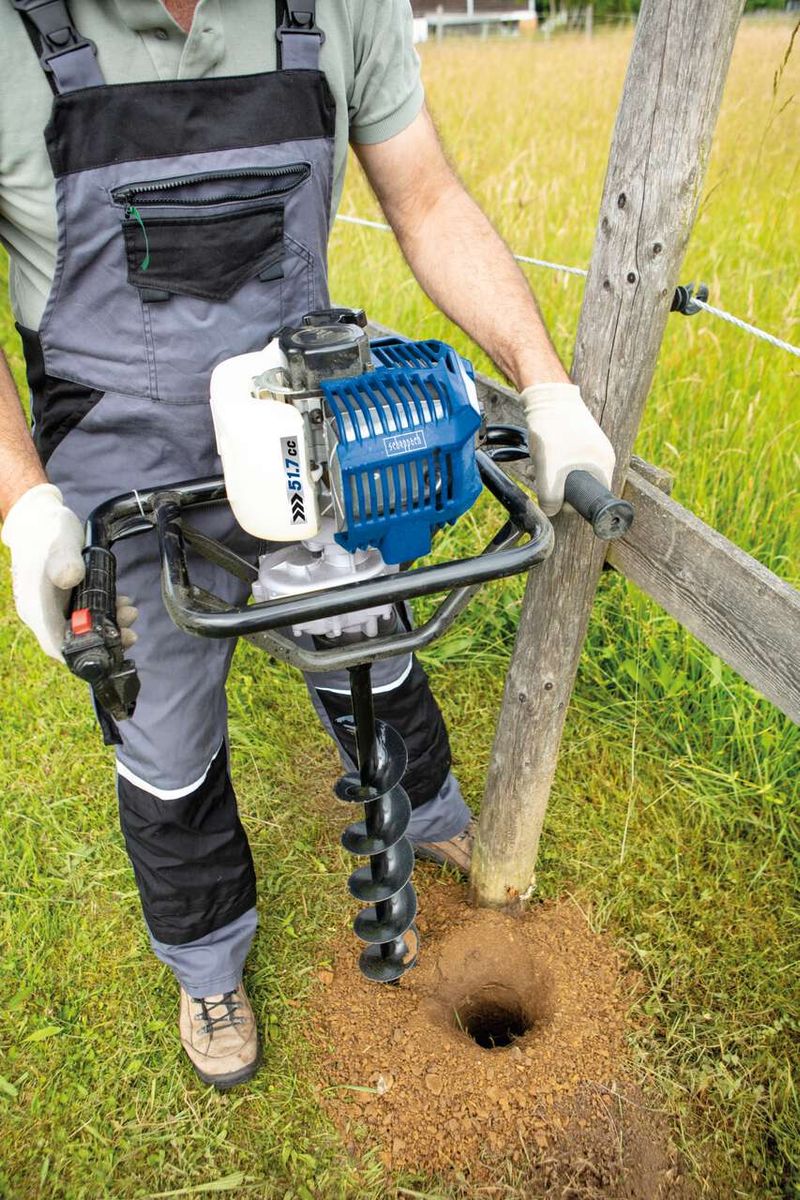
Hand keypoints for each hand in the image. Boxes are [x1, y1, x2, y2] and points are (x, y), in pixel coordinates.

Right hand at [1, 484, 137, 660]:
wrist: (38, 519)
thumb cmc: (46, 531)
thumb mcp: (58, 542)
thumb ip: (64, 561)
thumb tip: (69, 578)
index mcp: (36, 607)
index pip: (56, 646)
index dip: (83, 655)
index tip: (110, 650)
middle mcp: (43, 613)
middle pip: (73, 643)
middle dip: (104, 639)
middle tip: (130, 630)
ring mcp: (53, 608)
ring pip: (82, 630)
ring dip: (109, 625)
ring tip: (130, 612)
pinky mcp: (65, 600)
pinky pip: (86, 615)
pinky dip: (106, 612)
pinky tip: (123, 602)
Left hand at [521, 383, 615, 516]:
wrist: (547, 395)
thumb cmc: (554, 428)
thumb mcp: (549, 470)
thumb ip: (550, 498)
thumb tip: (551, 511)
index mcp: (604, 464)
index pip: (593, 499)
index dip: (571, 503)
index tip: (554, 495)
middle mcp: (601, 456)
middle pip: (578, 487)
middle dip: (555, 487)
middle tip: (540, 479)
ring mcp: (590, 447)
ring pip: (568, 474)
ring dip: (549, 475)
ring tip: (536, 465)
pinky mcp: (576, 439)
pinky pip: (563, 461)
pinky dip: (550, 462)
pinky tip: (538, 456)